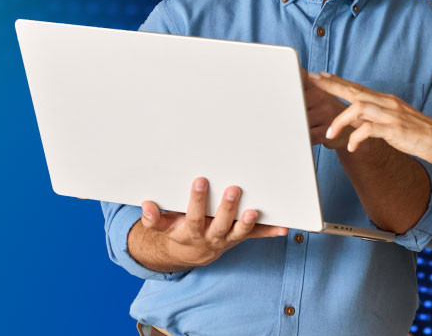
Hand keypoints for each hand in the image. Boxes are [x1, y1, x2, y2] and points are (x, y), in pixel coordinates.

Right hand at [139, 178, 286, 266]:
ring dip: (248, 222)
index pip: (194, 216)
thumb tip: (146, 206)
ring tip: (254, 211)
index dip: (196, 200)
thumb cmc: (178, 230)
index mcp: (191, 231)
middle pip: (220, 223)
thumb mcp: (163, 227)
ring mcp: (228, 237)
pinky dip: (271, 231)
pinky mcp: (241, 237)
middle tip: (233, 189)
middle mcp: (212, 236)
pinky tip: (285, 227)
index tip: (200, 180)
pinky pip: (257, 235)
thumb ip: (154, 219)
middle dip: (226, 207)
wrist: (192, 252)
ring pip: (239, 232)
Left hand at [313, 71, 431, 169]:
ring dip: (341, 119)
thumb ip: (375, 118)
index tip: (320, 76)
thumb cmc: (419, 134)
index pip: (357, 87)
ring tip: (329, 133)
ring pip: (359, 107)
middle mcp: (387, 103)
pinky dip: (357, 137)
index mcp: (386, 101)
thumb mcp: (394, 122)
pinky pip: (370, 129)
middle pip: (355, 90)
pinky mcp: (396, 130)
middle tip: (312, 81)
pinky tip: (352, 146)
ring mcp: (392, 115)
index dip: (338, 81)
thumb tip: (355, 118)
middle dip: (332, 86)